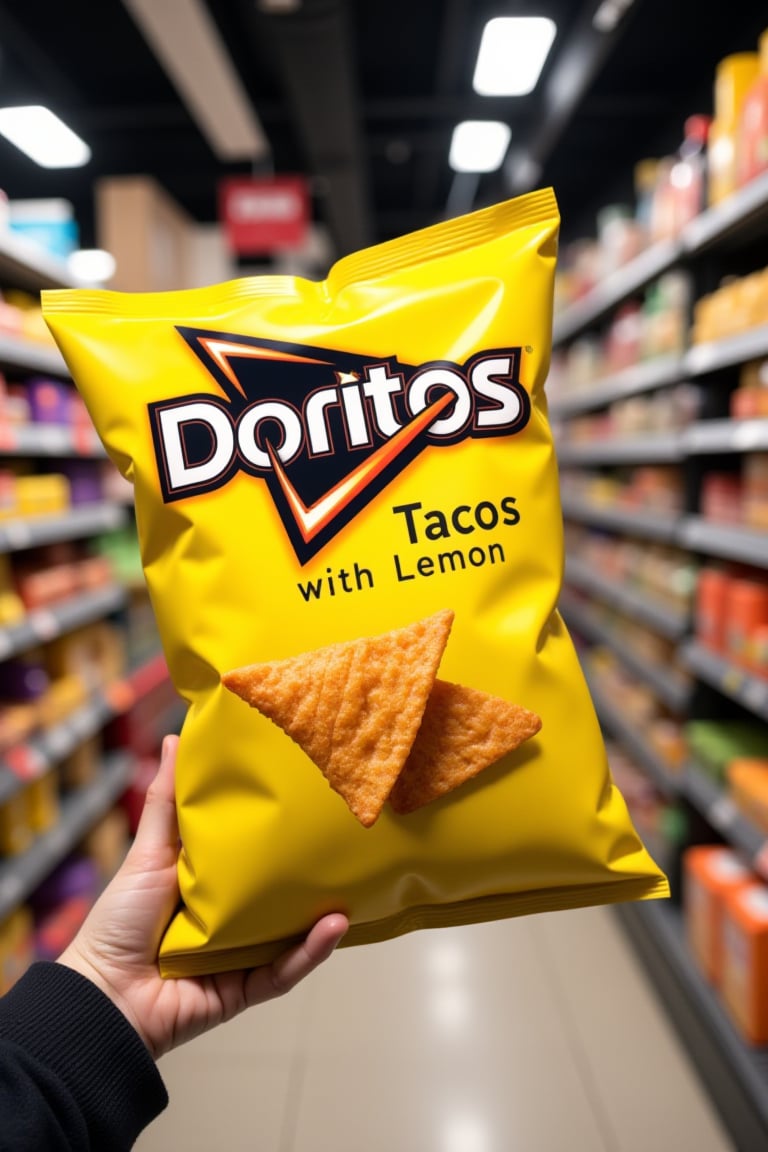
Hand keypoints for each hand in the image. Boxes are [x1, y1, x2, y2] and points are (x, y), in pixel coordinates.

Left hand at [57, 735, 347, 1059]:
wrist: (102, 995)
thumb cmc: (119, 921)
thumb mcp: (149, 851)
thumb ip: (168, 801)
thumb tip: (176, 739)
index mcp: (208, 883)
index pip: (251, 854)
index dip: (277, 831)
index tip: (308, 797)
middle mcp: (228, 918)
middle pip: (278, 893)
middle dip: (312, 873)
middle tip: (345, 838)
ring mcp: (240, 955)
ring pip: (291, 932)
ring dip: (322, 912)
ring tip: (352, 883)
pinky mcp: (244, 988)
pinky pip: (284, 971)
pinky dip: (310, 952)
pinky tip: (333, 925)